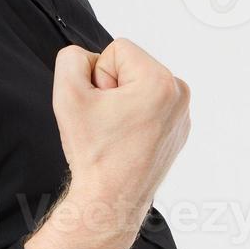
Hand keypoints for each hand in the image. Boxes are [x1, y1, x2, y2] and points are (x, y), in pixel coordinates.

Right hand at [50, 39, 191, 232]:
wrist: (111, 200)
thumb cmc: (95, 154)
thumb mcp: (67, 95)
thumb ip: (70, 59)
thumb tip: (86, 58)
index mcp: (161, 81)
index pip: (116, 48)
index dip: (98, 76)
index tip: (101, 106)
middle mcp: (179, 94)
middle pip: (130, 65)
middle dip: (111, 87)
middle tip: (106, 121)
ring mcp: (182, 113)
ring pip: (138, 84)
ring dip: (121, 101)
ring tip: (116, 131)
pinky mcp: (178, 128)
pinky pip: (148, 105)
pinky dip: (134, 116)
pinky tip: (126, 140)